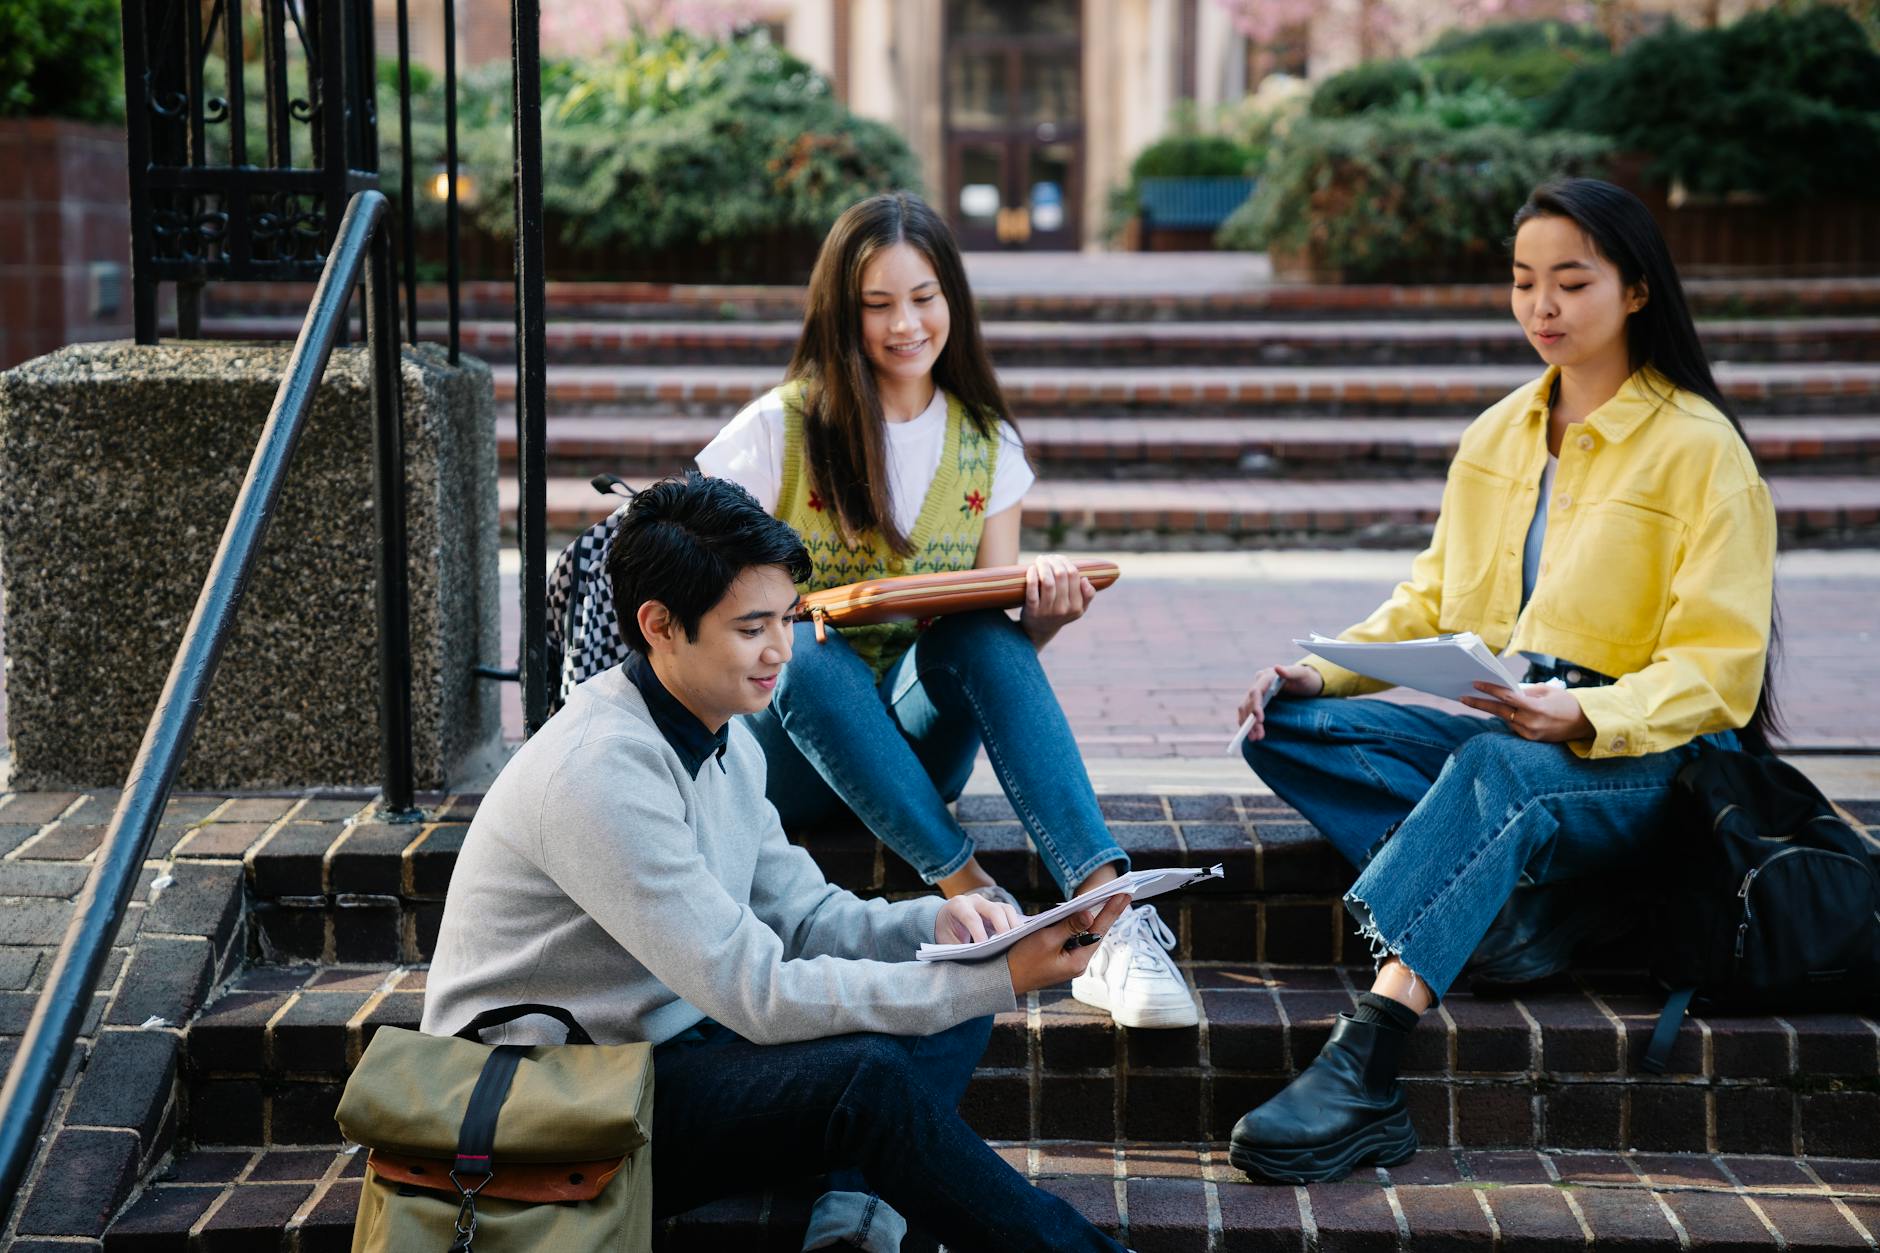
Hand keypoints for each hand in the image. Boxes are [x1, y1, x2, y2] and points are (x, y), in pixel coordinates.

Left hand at [934, 893, 1023, 945]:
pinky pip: (1010, 914)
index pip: (972, 918)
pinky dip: (1015, 926)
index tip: (985, 948)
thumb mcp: (947, 941)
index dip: (979, 933)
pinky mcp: (997, 909)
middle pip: (994, 910)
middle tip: (1006, 945)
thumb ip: (960, 949)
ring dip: (1013, 926)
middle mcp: (974, 900)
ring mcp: (987, 903)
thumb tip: (975, 962)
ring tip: (1016, 943)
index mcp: (958, 905)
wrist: (945, 919)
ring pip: (1006, 909)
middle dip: (1002, 928)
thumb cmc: (946, 932)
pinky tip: (1018, 940)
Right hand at [1007, 894, 1130, 995]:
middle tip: (1121, 893)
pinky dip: (1076, 925)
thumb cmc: (1022, 960)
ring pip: (1084, 934)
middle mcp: (1077, 963)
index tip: (1125, 894)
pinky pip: (1073, 938)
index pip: (1100, 929)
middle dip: (1106, 912)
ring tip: (1106, 899)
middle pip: (1095, 932)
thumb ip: (1069, 926)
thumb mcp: (1045, 940)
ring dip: (1091, 917)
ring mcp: (1069, 962)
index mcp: (1078, 961)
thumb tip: (1089, 914)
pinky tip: (1079, 913)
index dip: (1112, 910)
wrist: (1003, 980)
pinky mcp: (1060, 959)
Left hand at [1019, 554, 1097, 645]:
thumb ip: (1088, 595)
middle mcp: (1063, 609)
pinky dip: (1032, 577)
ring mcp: (1047, 611)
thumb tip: (1085, 579)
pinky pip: (1032, 591)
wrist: (1039, 630)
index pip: (1074, 575)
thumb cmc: (1060, 613)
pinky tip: (1031, 568)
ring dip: (1043, 566)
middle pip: (1061, 575)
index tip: (1058, 558)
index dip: (1066, 562)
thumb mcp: (1078, 609)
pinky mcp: (1032, 611)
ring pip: (1047, 582)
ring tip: (1040, 560)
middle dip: (1054, 561)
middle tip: (1047, 557)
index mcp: (1076, 606)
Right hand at [1235, 664, 1322, 742]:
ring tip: (1254, 739)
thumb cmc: (1307, 678)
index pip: (1255, 692)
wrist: (1308, 683)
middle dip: (1250, 720)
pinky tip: (1251, 734)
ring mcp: (1258, 693)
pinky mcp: (1259, 702)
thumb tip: (1277, 668)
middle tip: (1257, 737)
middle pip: (1248, 703)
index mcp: (1266, 677)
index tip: (1259, 720)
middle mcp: (1259, 684)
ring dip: (1247, 725)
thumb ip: (1291, 672)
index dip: (1255, 706)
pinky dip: (1248, 724)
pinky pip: (1248, 713)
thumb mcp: (1303, 674)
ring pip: (1246, 710)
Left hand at [1459, 682, 1593, 741]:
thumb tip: (1505, 691)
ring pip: (1505, 719)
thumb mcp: (1547, 691)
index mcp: (1536, 707)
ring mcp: (1530, 733)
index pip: (1507, 697)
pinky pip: (1514, 727)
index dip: (1490, 690)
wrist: (1585, 723)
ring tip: (1479, 701)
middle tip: (1463, 698)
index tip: (1475, 684)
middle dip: (1480, 704)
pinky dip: (1509, 718)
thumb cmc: (1566, 702)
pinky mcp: (1531, 739)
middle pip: (1499, 711)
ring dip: (1495, 710)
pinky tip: (1504, 711)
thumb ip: (1525, 692)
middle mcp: (1531, 722)